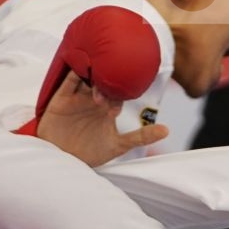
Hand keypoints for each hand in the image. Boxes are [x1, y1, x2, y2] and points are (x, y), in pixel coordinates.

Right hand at [34, 72, 169, 166]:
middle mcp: (94, 98)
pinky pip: (69, 79)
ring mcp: (78, 96)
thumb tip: (166, 130)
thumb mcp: (117, 145)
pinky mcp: (62, 97)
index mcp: (107, 107)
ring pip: (88, 76)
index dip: (121, 93)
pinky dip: (74, 72)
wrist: (61, 160)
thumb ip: (140, 137)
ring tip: (96, 83)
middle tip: (104, 99)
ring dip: (93, 76)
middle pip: (104, 80)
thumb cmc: (89, 153)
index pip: (119, 91)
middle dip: (107, 83)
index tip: (115, 110)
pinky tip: (81, 69)